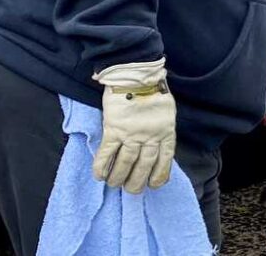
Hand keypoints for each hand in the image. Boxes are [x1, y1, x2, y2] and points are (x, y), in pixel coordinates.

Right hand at [92, 58, 175, 193]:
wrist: (136, 75)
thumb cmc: (152, 90)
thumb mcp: (165, 110)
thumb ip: (161, 127)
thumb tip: (155, 145)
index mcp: (166, 131)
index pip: (165, 158)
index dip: (160, 174)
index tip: (154, 185)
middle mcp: (150, 135)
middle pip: (145, 164)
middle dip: (138, 181)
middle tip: (132, 190)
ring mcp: (132, 133)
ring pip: (126, 162)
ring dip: (119, 177)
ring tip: (115, 185)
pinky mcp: (114, 129)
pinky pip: (107, 152)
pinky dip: (102, 166)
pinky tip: (99, 176)